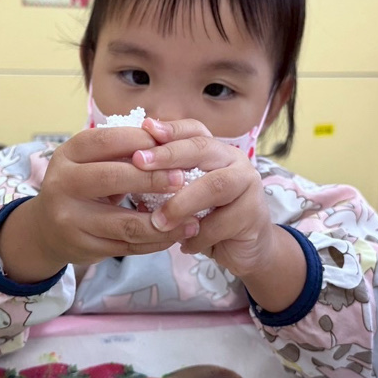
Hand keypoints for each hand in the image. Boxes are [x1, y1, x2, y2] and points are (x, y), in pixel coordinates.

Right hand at [0, 126, 196, 282]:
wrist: (46, 229)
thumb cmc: (83, 185)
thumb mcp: (91, 161)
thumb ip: (123, 151)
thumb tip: (170, 138)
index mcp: (68, 154)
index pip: (107, 141)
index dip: (142, 141)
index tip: (172, 144)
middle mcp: (63, 184)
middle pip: (113, 178)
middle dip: (154, 179)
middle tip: (184, 179)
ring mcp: (70, 219)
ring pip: (125, 223)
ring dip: (164, 222)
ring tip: (191, 219)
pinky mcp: (83, 247)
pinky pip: (127, 247)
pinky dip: (155, 242)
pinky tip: (174, 235)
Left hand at [132, 118, 304, 310]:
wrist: (243, 249)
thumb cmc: (205, 218)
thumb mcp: (180, 197)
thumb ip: (161, 183)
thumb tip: (123, 174)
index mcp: (215, 150)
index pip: (193, 130)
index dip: (170, 129)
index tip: (145, 128)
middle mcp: (234, 160)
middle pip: (203, 148)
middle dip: (168, 154)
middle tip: (139, 162)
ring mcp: (248, 184)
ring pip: (215, 185)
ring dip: (182, 202)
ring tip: (158, 221)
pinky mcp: (254, 213)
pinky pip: (223, 222)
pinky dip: (199, 236)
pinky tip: (185, 245)